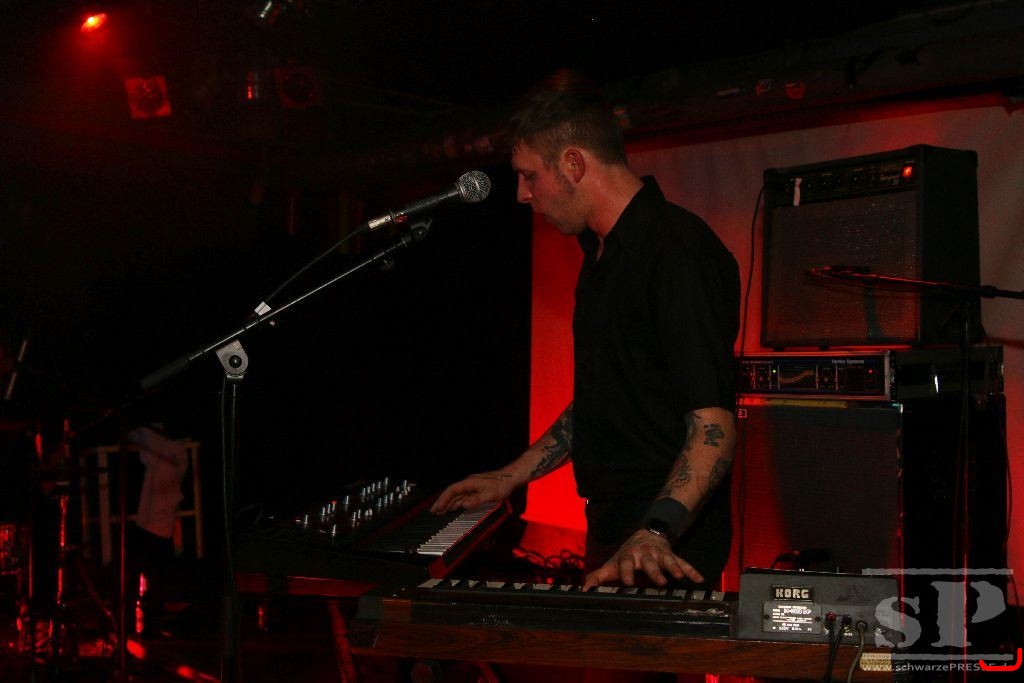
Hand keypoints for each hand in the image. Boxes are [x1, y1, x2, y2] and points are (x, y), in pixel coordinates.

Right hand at [429, 470, 515, 514]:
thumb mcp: (490, 494)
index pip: (452, 490)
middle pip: (452, 493)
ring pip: (457, 496)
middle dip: (442, 502)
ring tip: (440, 512)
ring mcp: (472, 487)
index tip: (437, 507)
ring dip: (448, 503)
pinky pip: (463, 497)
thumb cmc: (501, 484)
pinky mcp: (476, 490)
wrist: (510, 478)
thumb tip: (463, 505)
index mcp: (469, 482)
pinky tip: (454, 508)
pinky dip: (456, 503)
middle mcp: (469, 484)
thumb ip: (476, 500)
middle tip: (434, 512)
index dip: (443, 499)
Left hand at [582, 529, 703, 588]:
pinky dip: (691, 570)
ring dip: (674, 568)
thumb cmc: (627, 554)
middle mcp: (645, 554)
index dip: (626, 572)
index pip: (626, 563)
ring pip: (667, 560)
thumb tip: (583, 590)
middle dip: (655, 571)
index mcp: (629, 556)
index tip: (627, 582)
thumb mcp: (612, 563)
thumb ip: (598, 577)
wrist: (646, 533)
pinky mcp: (672, 556)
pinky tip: (699, 579)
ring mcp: (660, 554)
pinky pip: (683, 562)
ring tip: (679, 577)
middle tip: (661, 582)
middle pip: (650, 562)